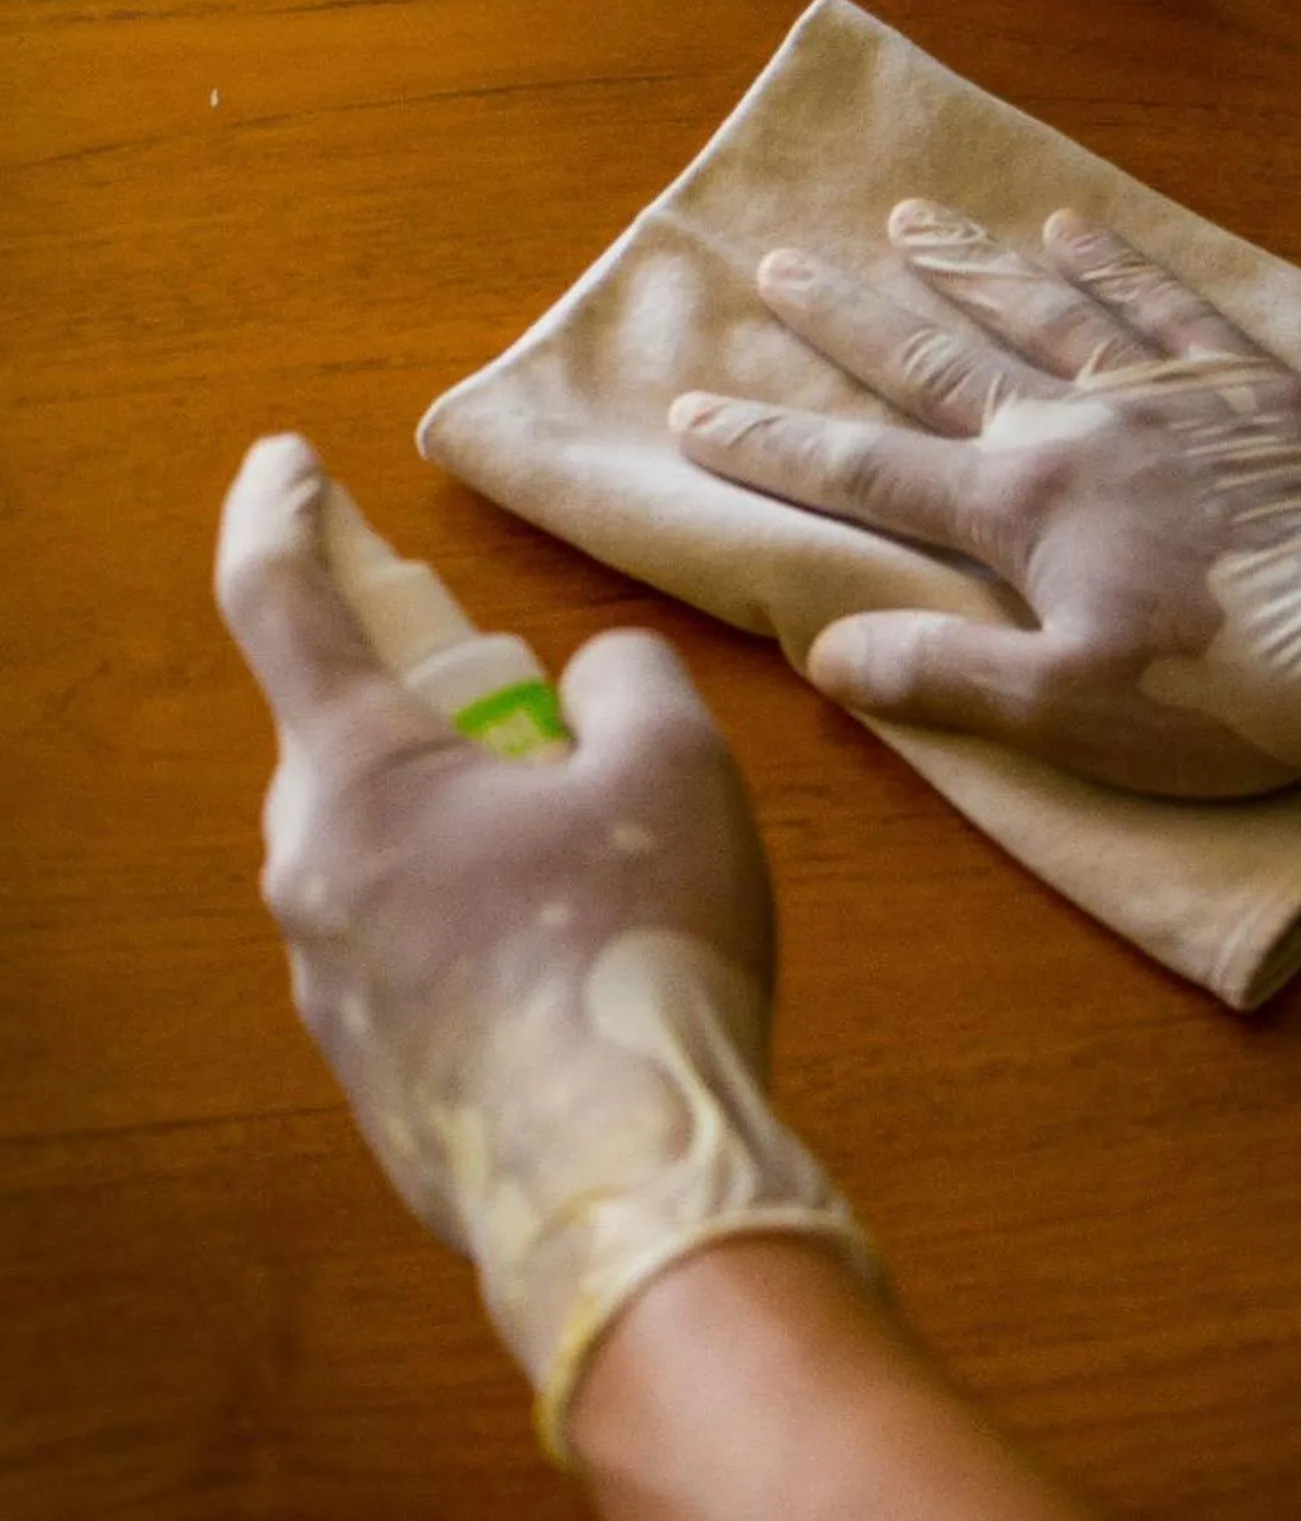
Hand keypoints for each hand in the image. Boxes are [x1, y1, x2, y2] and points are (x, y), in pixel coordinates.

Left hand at [214, 435, 867, 1458]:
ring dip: (462, 824)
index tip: (286, 460)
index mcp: (363, 778)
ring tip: (591, 862)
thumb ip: (627, 682)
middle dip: (426, 704)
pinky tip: (576, 964)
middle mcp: (314, 876)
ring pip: (382, 854)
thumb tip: (590, 687)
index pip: (282, 605)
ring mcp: (331, 988)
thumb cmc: (637, 954)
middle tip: (533, 714)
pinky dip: (473, 922)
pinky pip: (409, 952)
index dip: (281, 514)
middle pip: (345, 743)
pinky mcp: (371, 1076)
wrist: (625, 1187)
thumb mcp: (672, 765)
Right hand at [670, 207, 1300, 796]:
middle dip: (847, 318)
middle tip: (775, 262)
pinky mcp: (1242, 378)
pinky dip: (1107, 259)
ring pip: (1036, 308)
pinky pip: (1157, 300)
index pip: (864, 470)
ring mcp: (1159, 389)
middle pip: (935, 360)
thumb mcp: (1073, 716)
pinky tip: (1068, 224)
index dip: (771, 440)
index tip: (691, 406)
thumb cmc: (1235, 691)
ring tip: (899, 217)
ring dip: (962, 263)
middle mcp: (1071, 425)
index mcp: (1019, 508)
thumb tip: (824, 646)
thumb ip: (944, 677)